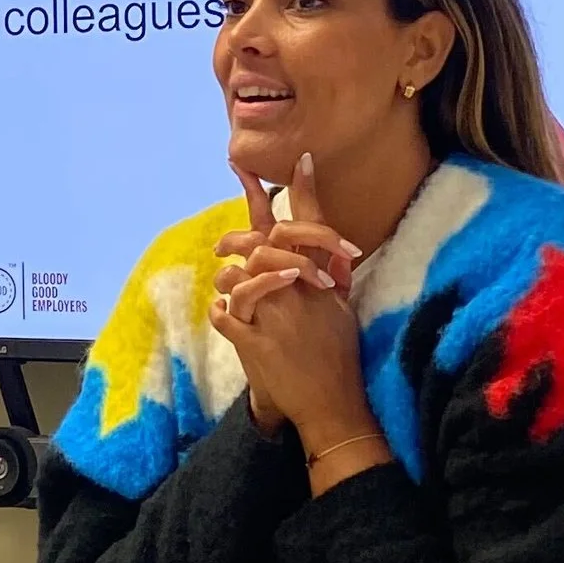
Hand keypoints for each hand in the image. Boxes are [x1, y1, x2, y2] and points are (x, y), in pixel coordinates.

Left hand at [210, 157, 372, 451]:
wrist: (333, 404)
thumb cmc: (340, 355)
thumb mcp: (341, 309)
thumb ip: (330, 276)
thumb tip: (326, 250)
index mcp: (319, 281)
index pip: (309, 227)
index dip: (303, 189)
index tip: (300, 158)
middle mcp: (297, 293)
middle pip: (263, 244)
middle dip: (239, 237)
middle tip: (224, 241)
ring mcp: (274, 318)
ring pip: (237, 276)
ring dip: (227, 276)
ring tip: (223, 278)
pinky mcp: (254, 345)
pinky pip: (225, 315)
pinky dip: (221, 310)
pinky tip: (224, 311)